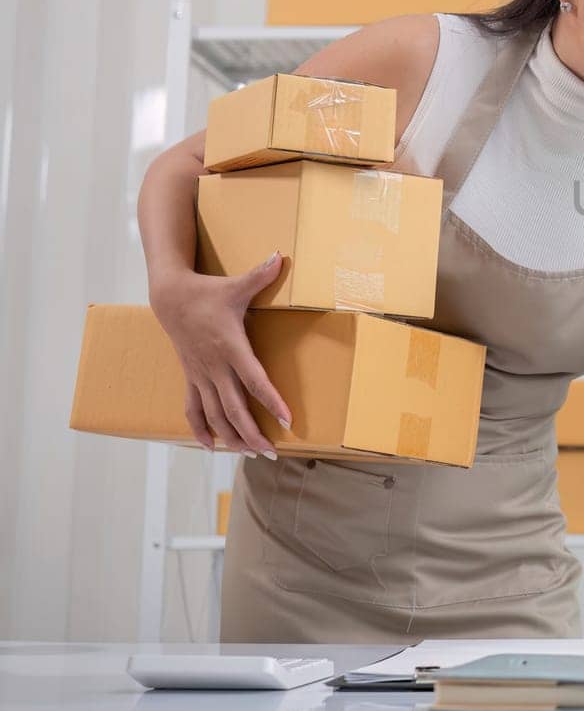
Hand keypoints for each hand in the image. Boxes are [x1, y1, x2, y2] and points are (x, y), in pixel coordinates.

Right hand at [149, 253, 290, 457]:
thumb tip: (282, 256)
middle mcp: (215, 366)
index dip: (271, 402)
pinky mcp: (191, 375)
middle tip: (273, 452)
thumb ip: (261, 275)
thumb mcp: (236, 284)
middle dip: (253, 433)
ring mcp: (200, 374)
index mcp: (230, 347)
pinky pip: (193, 409)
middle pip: (234, 408)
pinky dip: (200, 429)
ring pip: (214, 415)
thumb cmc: (207, 291)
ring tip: (250, 454)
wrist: (169, 296)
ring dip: (231, 437)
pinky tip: (209, 447)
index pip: (254, 381)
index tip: (287, 421)